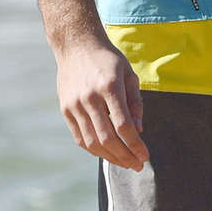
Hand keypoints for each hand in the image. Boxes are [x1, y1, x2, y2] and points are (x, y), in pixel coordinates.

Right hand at [56, 37, 147, 169]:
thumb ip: (135, 103)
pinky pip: (80, 137)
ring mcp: (75, 104)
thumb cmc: (108, 60)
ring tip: (124, 163)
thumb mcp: (129, 75)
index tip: (145, 156)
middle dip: (125, 156)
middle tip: (137, 165)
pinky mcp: (65, 109)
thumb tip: (138, 131)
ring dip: (110, 157)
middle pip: (107, 138)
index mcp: (109, 86)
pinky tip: (107, 153)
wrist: (76, 45)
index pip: (123, 125)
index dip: (135, 145)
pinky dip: (94, 149)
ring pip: (92, 142)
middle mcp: (90, 97)